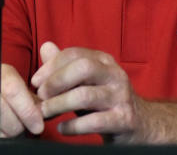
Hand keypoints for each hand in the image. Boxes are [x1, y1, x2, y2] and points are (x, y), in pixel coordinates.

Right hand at [0, 64, 43, 137]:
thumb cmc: (9, 108)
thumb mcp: (26, 99)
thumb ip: (39, 99)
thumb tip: (51, 104)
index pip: (12, 87)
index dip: (27, 109)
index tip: (37, 124)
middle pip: (0, 107)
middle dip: (17, 123)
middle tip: (21, 129)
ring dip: (1, 133)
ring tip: (7, 134)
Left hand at [31, 41, 147, 141]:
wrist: (140, 124)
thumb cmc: (105, 101)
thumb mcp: (86, 82)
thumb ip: (66, 66)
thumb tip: (45, 47)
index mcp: (105, 62)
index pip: (74, 54)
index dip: (51, 66)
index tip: (35, 82)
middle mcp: (115, 74)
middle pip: (83, 68)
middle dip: (56, 81)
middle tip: (41, 96)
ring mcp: (121, 97)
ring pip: (85, 96)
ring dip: (59, 105)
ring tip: (45, 113)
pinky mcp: (124, 120)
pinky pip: (94, 122)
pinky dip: (73, 126)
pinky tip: (62, 129)